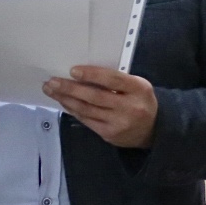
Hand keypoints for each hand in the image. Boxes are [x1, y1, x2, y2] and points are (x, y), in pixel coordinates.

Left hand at [44, 67, 158, 148]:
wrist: (153, 129)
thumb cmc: (140, 101)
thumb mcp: (137, 87)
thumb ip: (116, 81)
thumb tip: (83, 75)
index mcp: (139, 89)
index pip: (113, 80)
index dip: (92, 75)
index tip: (73, 70)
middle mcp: (130, 107)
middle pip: (95, 96)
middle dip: (70, 88)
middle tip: (52, 82)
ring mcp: (119, 123)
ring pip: (86, 109)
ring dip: (66, 99)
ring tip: (52, 90)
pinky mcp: (109, 134)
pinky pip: (86, 120)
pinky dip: (73, 110)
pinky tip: (65, 102)